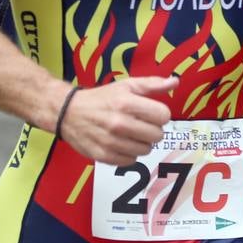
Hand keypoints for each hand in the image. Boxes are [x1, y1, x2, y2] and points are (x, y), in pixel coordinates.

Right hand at [56, 75, 177, 165]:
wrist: (68, 113)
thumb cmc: (101, 98)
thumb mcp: (125, 85)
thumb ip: (152, 84)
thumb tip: (175, 82)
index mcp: (126, 103)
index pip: (164, 115)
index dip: (159, 114)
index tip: (149, 113)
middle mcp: (119, 123)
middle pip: (157, 135)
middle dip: (151, 129)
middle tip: (139, 124)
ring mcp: (111, 142)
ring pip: (146, 149)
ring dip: (141, 142)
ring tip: (129, 134)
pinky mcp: (104, 156)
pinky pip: (131, 160)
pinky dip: (128, 153)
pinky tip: (120, 143)